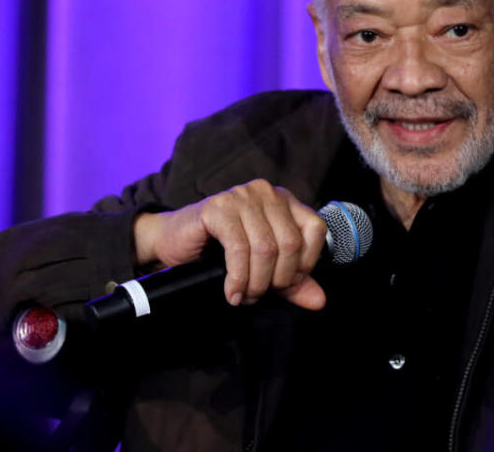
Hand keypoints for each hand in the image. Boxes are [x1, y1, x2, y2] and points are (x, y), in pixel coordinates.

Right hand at [133, 180, 328, 309]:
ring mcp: (242, 196)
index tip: (286, 284)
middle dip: (278, 279)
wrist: (174, 241)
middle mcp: (267, 193)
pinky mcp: (218, 207)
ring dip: (256, 282)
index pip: (315, 230)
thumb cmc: (221, 251)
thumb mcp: (265, 267)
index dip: (305, 264)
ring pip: (266, 248)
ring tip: (246, 297)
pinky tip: (233, 292)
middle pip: (290, 242)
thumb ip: (293, 282)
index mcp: (285, 201)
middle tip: (261, 295)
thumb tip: (319, 301)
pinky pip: (239, 248)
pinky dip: (238, 278)